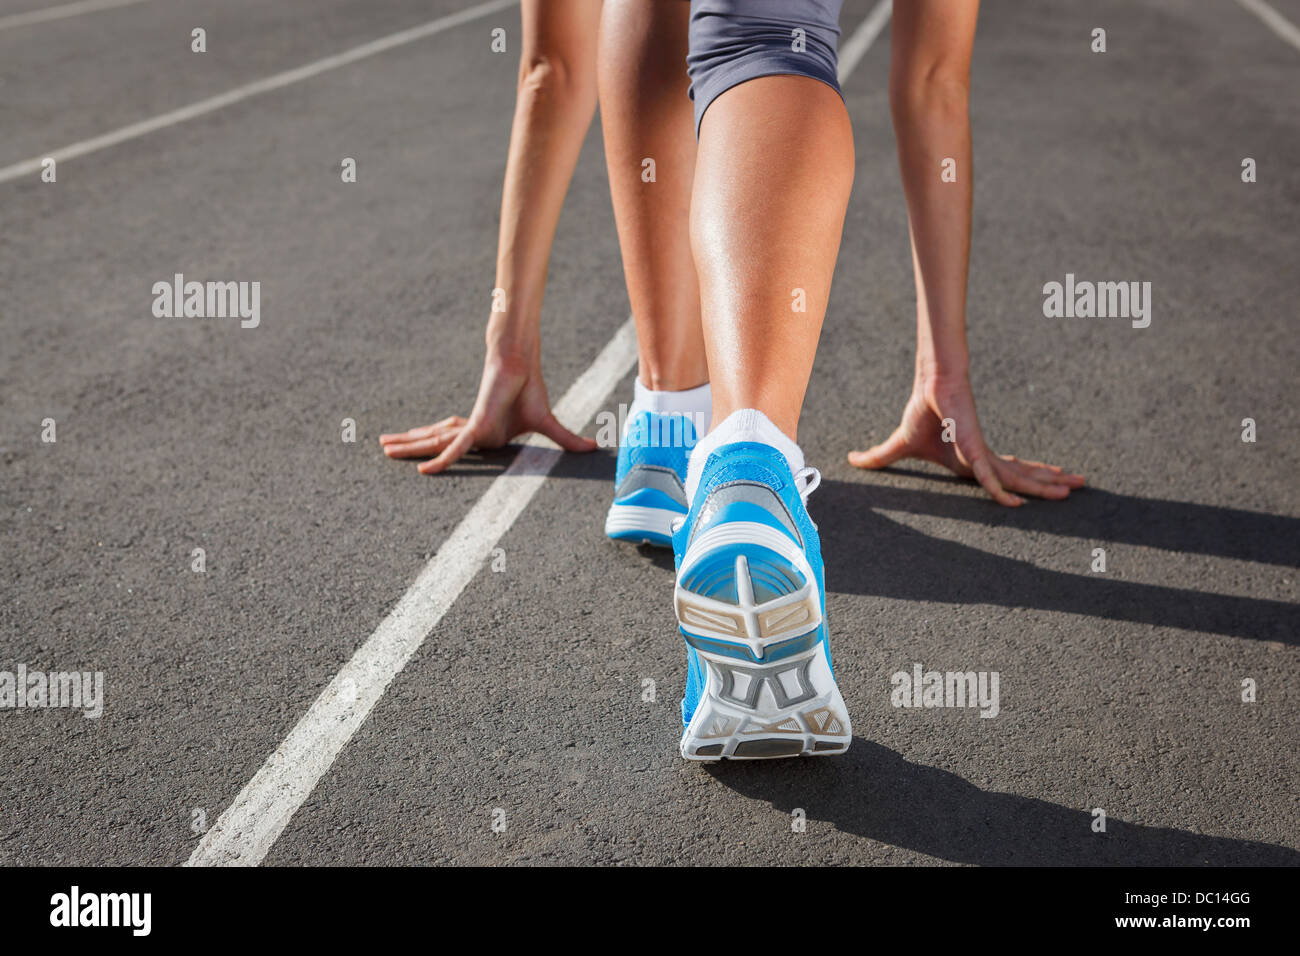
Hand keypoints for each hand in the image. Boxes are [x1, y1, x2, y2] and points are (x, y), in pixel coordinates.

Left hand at [380, 351, 595, 473]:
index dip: (436, 451)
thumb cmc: (530, 388)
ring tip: (381, 447)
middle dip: (408, 445)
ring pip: (435, 442)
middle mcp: (472, 430)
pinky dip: (442, 460)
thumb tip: (594, 447)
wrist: (523, 362)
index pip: (454, 445)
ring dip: (408, 444)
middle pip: (435, 441)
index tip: (419, 459)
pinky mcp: (476, 425)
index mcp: (484, 432)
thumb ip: (565, 439)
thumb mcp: (547, 424)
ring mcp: (471, 428)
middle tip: (383, 449)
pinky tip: (422, 470)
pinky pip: (455, 449)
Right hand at [848, 377, 1084, 505]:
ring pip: (1017, 474)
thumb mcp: (900, 446)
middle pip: (1022, 474)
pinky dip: (999, 489)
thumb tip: (852, 459)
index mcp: (972, 458)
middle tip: (1081, 485)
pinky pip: (987, 474)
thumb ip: (880, 457)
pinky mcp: (972, 446)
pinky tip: (1015, 502)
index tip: (1052, 486)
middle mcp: (982, 456)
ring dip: (1046, 482)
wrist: (927, 385)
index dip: (1028, 481)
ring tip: (1078, 485)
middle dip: (1052, 481)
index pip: (1006, 472)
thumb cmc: (921, 412)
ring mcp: (981, 451)